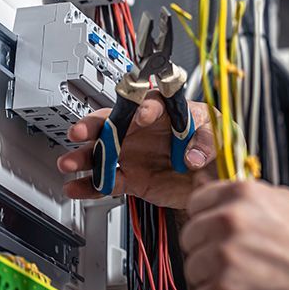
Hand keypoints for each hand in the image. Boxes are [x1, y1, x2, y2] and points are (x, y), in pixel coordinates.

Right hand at [57, 92, 217, 208]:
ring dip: (84, 157)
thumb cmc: (215, 146)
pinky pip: (108, 181)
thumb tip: (193, 155)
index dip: (144, 107)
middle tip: (81, 131)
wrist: (214, 178)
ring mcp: (135, 154)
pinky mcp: (133, 178)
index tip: (142, 115)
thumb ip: (206, 142)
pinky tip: (76, 187)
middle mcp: (144, 130)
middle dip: (95, 126)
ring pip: (103, 152)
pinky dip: (90, 186)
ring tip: (69, 162)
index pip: (151, 103)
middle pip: (114, 122)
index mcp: (167, 112)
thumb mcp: (220, 136)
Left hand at [180, 179, 288, 289]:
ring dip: (209, 273)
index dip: (205, 216)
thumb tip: (209, 182)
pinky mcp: (222, 288)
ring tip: (238, 274)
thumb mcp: (283, 201)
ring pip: (192, 266)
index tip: (212, 226)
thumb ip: (248, 192)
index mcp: (242, 193)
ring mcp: (224, 254)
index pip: (197, 201)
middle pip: (190, 234)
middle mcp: (230, 220)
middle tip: (229, 255)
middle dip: (206, 246)